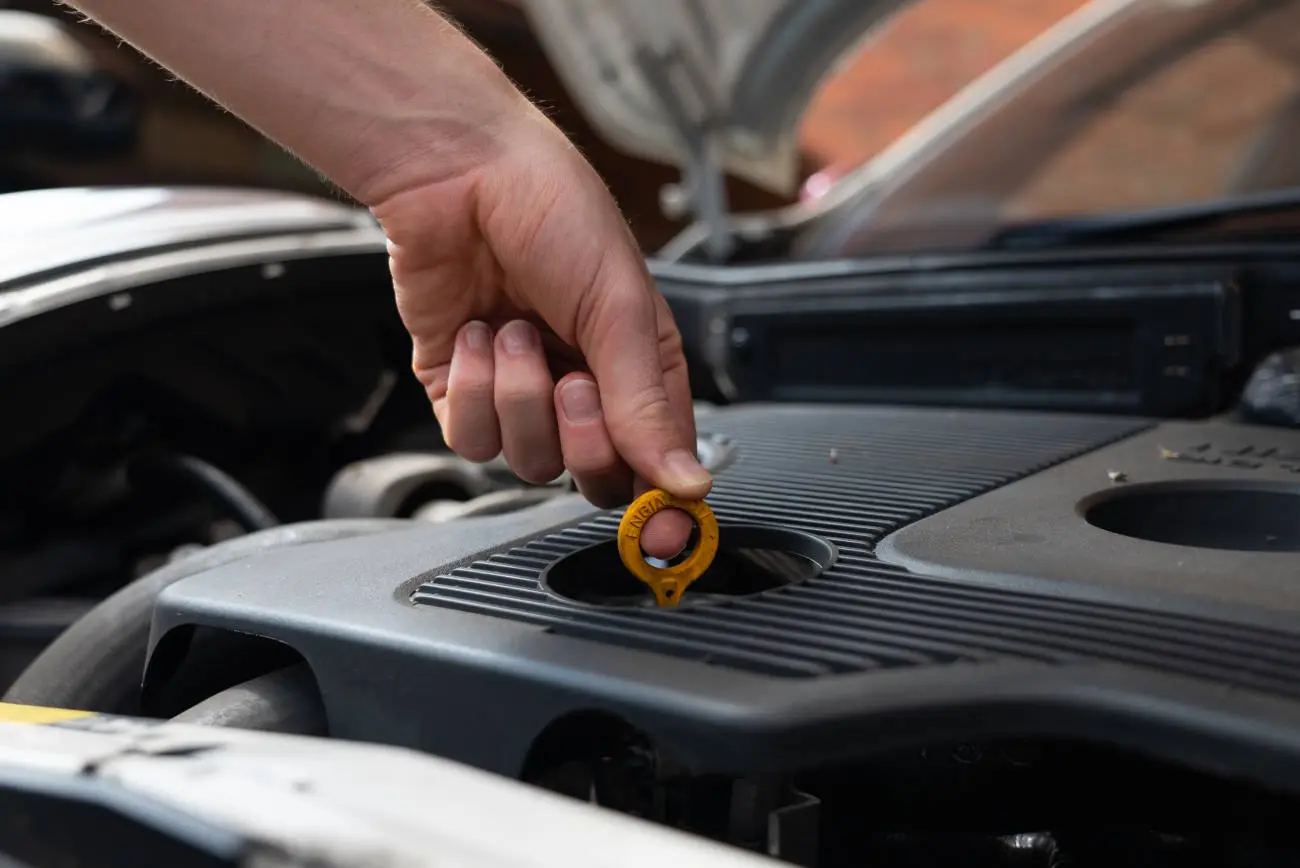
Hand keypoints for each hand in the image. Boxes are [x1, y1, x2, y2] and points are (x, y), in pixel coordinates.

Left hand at [372, 109, 711, 558]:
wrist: (458, 172)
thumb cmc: (553, 212)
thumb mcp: (620, 308)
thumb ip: (647, 404)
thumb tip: (685, 482)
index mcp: (640, 367)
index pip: (658, 462)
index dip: (660, 503)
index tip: (663, 532)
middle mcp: (584, 387)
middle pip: (592, 477)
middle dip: (580, 434)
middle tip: (574, 377)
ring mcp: (522, 393)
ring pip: (526, 461)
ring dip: (518, 395)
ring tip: (514, 328)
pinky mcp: (464, 391)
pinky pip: (471, 439)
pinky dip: (473, 389)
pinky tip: (477, 335)